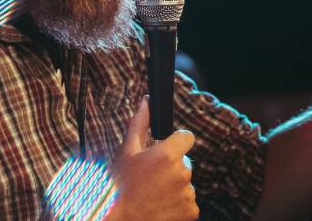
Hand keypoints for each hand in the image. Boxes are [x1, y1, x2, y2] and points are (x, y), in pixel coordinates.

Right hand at [106, 97, 198, 220]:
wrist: (120, 220)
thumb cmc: (119, 186)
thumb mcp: (126, 152)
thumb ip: (140, 124)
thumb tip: (147, 102)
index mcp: (167, 155)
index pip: (187, 137)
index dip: (176, 142)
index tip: (165, 150)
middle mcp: (181, 173)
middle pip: (184, 162)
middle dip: (171, 167)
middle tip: (150, 178)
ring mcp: (187, 194)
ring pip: (185, 182)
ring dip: (173, 186)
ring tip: (152, 194)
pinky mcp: (191, 212)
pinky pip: (187, 201)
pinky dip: (177, 203)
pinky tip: (159, 206)